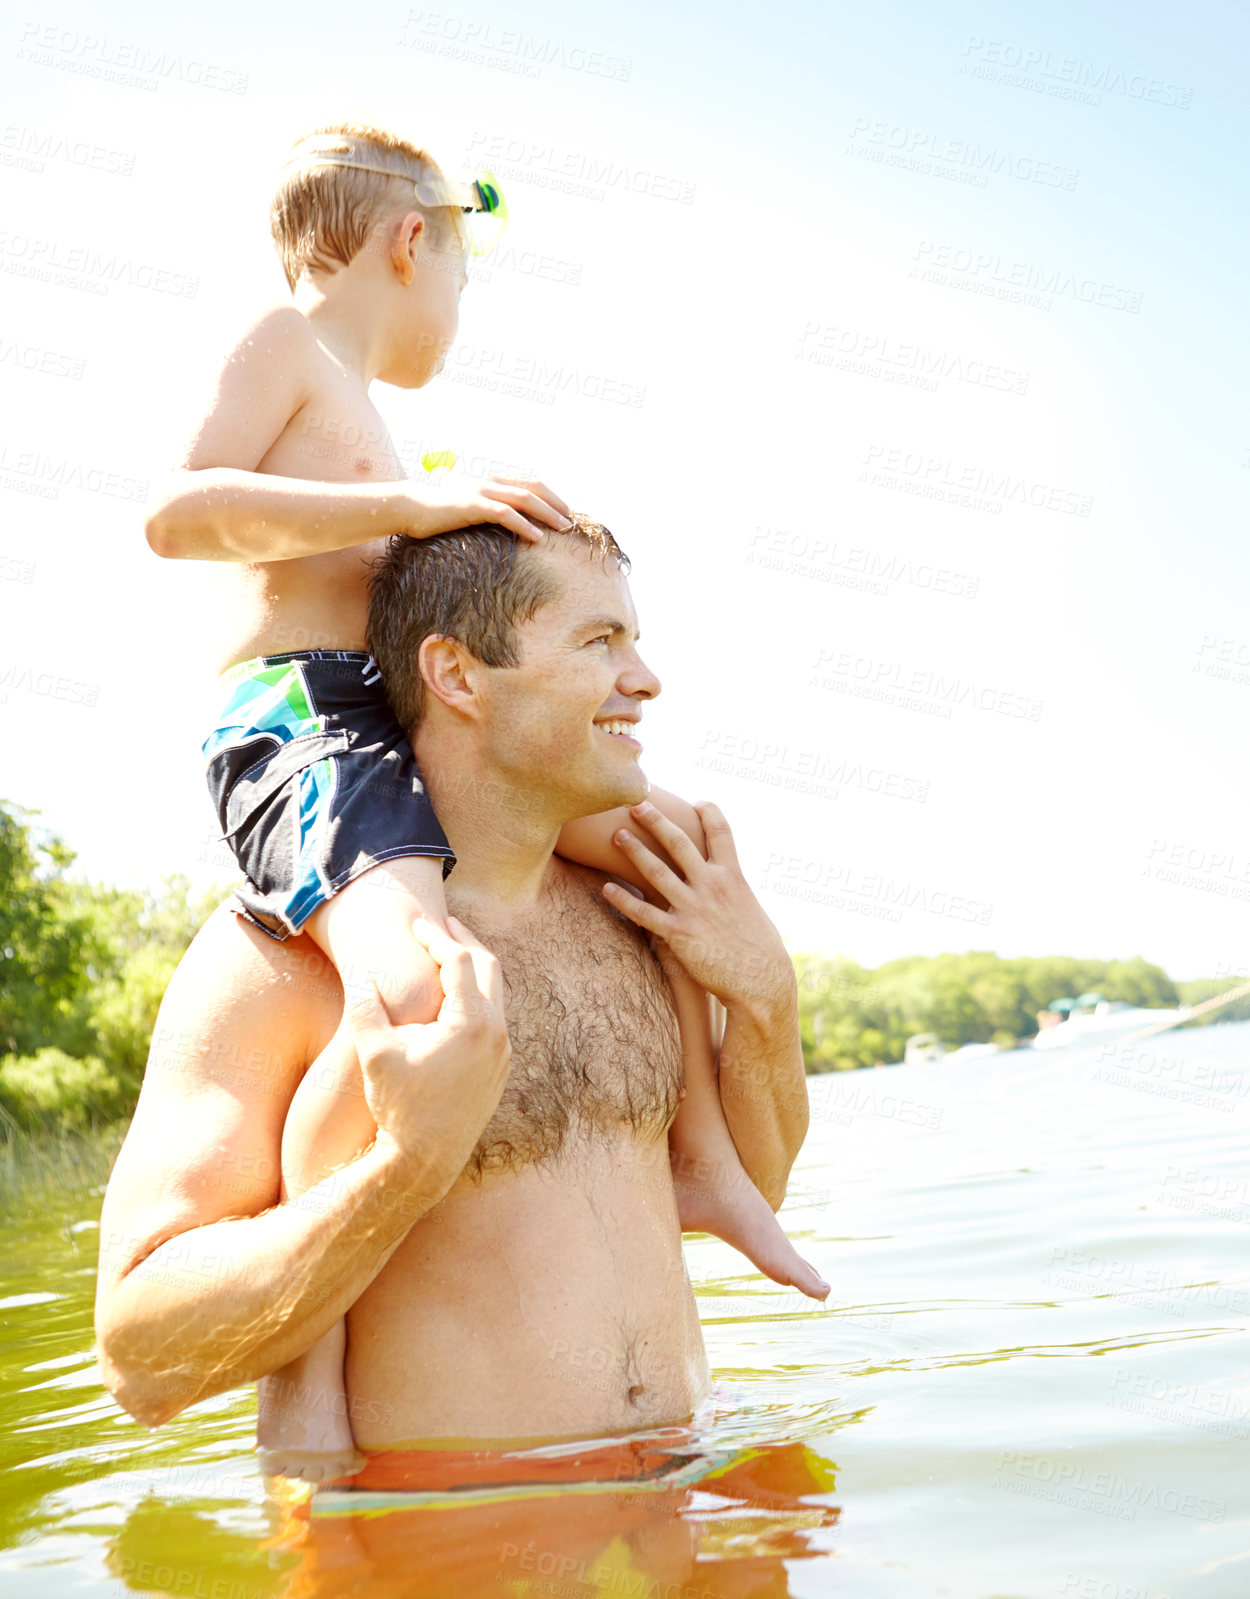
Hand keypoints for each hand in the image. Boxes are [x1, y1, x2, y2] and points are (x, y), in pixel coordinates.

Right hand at [345, 917, 510, 1189]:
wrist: (425, 1160)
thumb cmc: (399, 1106)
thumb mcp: (375, 1054)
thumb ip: (366, 1007)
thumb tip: (360, 971)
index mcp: (472, 1022)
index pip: (458, 961)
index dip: (436, 937)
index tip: (416, 925)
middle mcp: (496, 1033)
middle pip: (488, 967)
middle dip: (464, 941)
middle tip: (443, 924)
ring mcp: (502, 1051)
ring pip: (496, 992)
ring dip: (474, 969)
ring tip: (449, 955)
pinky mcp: (500, 1067)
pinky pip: (496, 1016)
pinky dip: (478, 996)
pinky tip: (456, 997)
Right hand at [405, 474, 571, 542]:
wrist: (412, 508)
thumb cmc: (441, 512)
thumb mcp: (470, 506)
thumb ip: (490, 508)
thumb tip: (509, 521)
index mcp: (492, 480)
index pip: (529, 483)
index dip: (551, 495)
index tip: (565, 511)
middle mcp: (490, 481)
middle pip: (533, 489)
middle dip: (556, 504)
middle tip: (570, 521)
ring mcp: (482, 491)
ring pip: (524, 500)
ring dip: (547, 514)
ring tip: (562, 529)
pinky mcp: (472, 506)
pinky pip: (505, 514)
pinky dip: (524, 525)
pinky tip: (537, 538)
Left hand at [602, 802, 795, 1015]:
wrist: (761, 983)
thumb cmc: (760, 950)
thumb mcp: (750, 908)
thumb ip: (732, 891)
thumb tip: (725, 886)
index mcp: (733, 876)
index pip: (721, 831)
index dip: (709, 811)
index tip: (697, 801)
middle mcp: (712, 885)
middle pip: (679, 842)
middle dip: (656, 820)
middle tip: (636, 804)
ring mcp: (694, 908)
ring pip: (656, 871)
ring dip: (634, 851)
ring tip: (617, 835)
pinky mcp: (678, 934)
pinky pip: (644, 913)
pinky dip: (623, 899)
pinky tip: (607, 889)